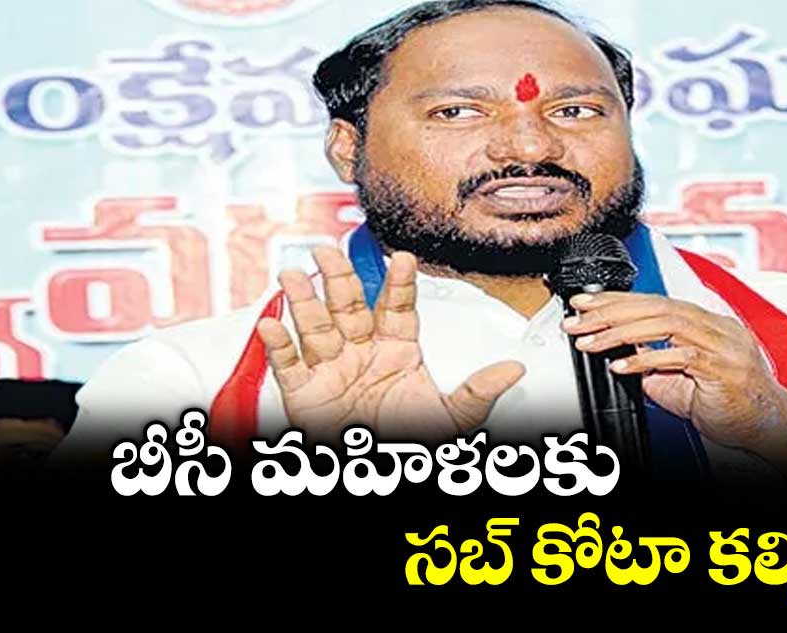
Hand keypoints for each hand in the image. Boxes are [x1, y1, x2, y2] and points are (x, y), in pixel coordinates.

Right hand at [256, 246, 524, 443]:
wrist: (381, 471)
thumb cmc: (412, 442)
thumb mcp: (453, 418)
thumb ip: (479, 391)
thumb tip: (514, 370)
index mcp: (398, 351)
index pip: (398, 308)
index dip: (400, 284)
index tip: (404, 259)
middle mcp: (363, 352)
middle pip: (349, 306)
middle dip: (339, 278)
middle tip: (330, 251)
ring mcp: (331, 369)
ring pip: (315, 327)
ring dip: (303, 301)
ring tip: (293, 275)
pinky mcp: (304, 392)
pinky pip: (289, 365)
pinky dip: (279, 345)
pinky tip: (273, 323)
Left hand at [562, 292, 786, 483]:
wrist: (770, 427)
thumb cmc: (731, 405)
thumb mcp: (681, 383)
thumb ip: (654, 367)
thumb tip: (622, 357)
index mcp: (707, 323)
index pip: (654, 303)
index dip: (616, 301)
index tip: (585, 305)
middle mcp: (715, 327)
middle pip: (655, 307)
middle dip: (610, 312)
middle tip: (577, 320)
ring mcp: (722, 345)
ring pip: (665, 323)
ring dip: (620, 332)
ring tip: (591, 341)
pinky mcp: (723, 368)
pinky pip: (680, 356)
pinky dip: (646, 360)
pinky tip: (622, 366)